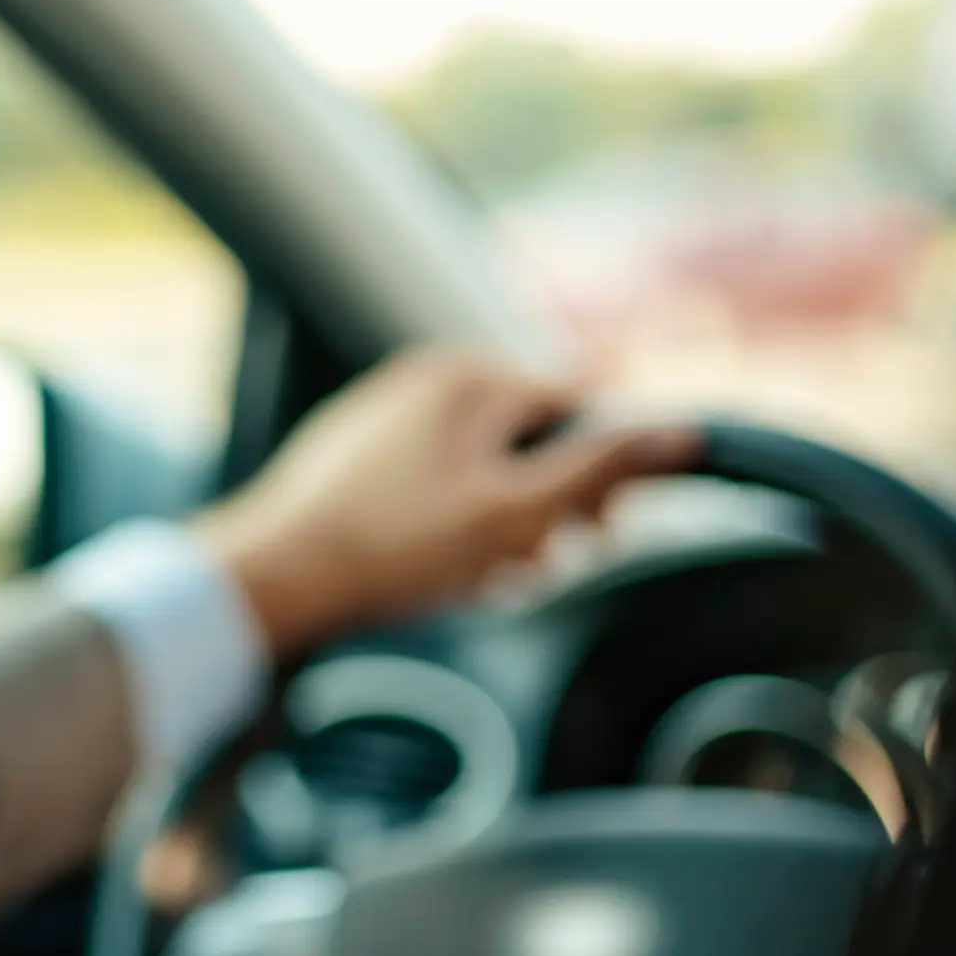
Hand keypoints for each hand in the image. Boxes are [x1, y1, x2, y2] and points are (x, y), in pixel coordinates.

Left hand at [190, 348, 698, 654]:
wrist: (276, 574)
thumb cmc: (396, 545)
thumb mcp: (517, 512)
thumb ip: (599, 469)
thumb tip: (679, 432)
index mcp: (468, 377)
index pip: (576, 407)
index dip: (602, 472)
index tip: (599, 532)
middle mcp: (425, 380)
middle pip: (528, 437)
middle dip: (547, 503)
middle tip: (537, 565)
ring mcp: (386, 415)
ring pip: (481, 467)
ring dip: (502, 524)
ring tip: (485, 578)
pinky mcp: (357, 456)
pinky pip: (433, 482)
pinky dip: (453, 523)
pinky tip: (441, 574)